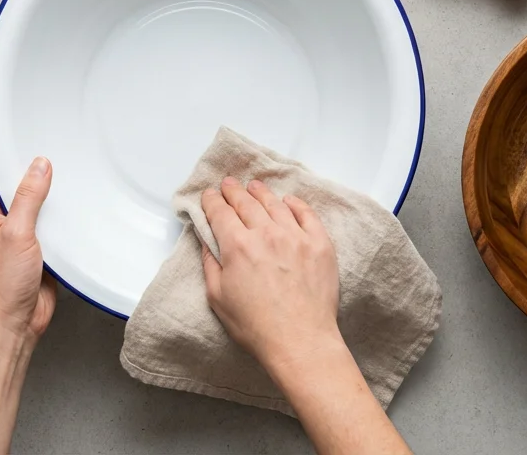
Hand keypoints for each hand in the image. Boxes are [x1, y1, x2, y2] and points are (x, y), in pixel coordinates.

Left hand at [0, 144, 56, 342]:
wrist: (14, 323)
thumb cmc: (2, 286)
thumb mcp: (17, 234)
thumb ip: (29, 197)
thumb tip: (39, 164)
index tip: (3, 119)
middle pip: (7, 178)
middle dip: (22, 158)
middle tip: (40, 134)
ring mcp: (15, 230)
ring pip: (28, 197)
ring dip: (42, 184)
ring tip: (59, 160)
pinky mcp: (34, 244)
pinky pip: (44, 217)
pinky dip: (55, 207)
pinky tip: (69, 197)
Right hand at [199, 177, 340, 370]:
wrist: (300, 341)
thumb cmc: (256, 326)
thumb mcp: (218, 298)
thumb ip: (210, 264)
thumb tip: (207, 242)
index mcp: (238, 246)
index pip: (221, 213)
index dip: (212, 201)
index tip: (209, 196)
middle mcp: (266, 233)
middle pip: (246, 202)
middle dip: (233, 191)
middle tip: (228, 184)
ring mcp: (296, 236)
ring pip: (275, 204)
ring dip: (261, 193)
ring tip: (254, 187)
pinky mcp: (319, 244)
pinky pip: (306, 214)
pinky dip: (295, 204)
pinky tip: (288, 201)